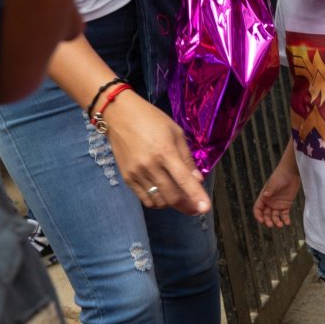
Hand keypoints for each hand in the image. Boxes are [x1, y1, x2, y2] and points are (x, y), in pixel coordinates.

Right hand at [102, 90, 209, 214]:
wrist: (119, 115)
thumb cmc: (151, 120)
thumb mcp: (175, 133)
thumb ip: (186, 158)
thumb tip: (197, 180)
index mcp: (165, 152)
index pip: (184, 180)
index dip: (196, 196)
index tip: (205, 208)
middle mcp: (150, 166)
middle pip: (171, 196)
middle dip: (187, 206)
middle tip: (195, 208)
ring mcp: (136, 173)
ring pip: (158, 201)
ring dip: (171, 203)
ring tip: (179, 197)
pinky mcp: (127, 178)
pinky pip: (144, 199)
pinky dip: (156, 201)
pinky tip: (163, 194)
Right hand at [253, 166, 299, 226]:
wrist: (291, 173)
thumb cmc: (280, 176)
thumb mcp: (274, 182)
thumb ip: (270, 189)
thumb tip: (265, 195)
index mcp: (263, 198)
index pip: (257, 209)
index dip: (258, 216)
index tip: (261, 220)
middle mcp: (269, 203)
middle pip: (266, 215)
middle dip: (267, 221)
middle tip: (271, 225)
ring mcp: (277, 205)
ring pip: (275, 216)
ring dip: (276, 222)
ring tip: (280, 225)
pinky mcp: (285, 205)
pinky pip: (284, 214)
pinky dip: (285, 219)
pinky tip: (287, 223)